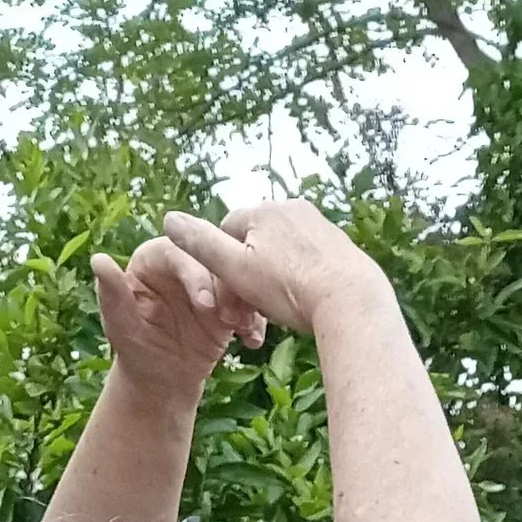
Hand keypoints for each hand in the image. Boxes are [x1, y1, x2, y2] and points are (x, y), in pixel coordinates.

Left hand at [92, 235, 263, 400]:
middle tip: (233, 318)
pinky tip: (252, 341)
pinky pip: (248, 304)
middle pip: (213, 259)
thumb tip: (98, 260)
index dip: (194, 273)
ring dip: (245, 302)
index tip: (205, 303)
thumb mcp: (121, 325)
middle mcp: (184, 263)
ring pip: (235, 278)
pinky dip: (255, 320)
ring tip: (246, 330)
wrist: (161, 380)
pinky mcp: (229, 305)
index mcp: (154, 258)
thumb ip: (112, 293)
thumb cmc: (135, 350)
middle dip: (227, 285)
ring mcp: (210, 283)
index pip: (177, 252)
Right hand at [161, 197, 390, 337]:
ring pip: (285, 254)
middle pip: (258, 243)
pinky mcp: (343, 247)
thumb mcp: (237, 270)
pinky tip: (309, 306)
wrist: (353, 303)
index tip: (230, 297)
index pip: (228, 233)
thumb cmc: (291, 290)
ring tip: (284, 311)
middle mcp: (293, 208)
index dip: (224, 267)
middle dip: (251, 275)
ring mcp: (321, 226)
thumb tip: (168, 219)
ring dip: (277, 281)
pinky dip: (305, 283)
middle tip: (255, 313)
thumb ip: (202, 245)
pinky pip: (312, 264)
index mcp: (263, 210)